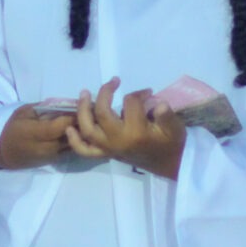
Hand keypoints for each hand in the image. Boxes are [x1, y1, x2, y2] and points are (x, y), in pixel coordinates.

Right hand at [0, 101, 82, 170]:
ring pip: (76, 144)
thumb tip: (65, 103)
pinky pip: (72, 149)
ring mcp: (52, 156)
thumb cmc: (12, 128)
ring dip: (83, 132)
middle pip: (72, 136)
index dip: (75, 115)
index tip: (84, 104)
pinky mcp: (56, 161)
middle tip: (91, 110)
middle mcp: (46, 147)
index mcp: (35, 133)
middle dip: (84, 123)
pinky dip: (79, 139)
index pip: (62, 125)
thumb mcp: (23, 112)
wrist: (4, 153)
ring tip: (89, 119)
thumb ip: (44, 108)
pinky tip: (80, 130)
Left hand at [67, 79, 187, 179]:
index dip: (139, 93)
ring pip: (88, 129)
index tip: (148, 93)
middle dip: (105, 93)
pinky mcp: (106, 154)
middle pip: (102, 112)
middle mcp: (118, 140)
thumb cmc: (171, 143)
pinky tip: (70, 129)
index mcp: (136, 132)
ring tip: (84, 93)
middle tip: (113, 81)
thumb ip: (167, 115)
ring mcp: (109, 148)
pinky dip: (75, 141)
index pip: (130, 103)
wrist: (168, 165)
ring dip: (83, 110)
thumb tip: (158, 102)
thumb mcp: (175, 128)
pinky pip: (85, 150)